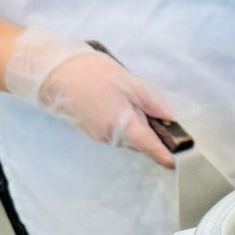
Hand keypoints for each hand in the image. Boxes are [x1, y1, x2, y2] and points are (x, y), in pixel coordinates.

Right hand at [3, 28, 178, 166]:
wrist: (55, 74)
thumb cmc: (91, 74)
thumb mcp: (129, 82)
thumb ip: (151, 102)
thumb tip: (169, 117)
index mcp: (123, 125)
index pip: (150, 147)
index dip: (166, 155)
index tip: (178, 160)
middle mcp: (111, 137)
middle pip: (140, 144)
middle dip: (153, 136)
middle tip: (162, 120)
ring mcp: (99, 136)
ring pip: (127, 139)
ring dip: (137, 128)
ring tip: (134, 104)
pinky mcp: (92, 131)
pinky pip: (115, 133)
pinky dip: (123, 125)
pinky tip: (120, 106)